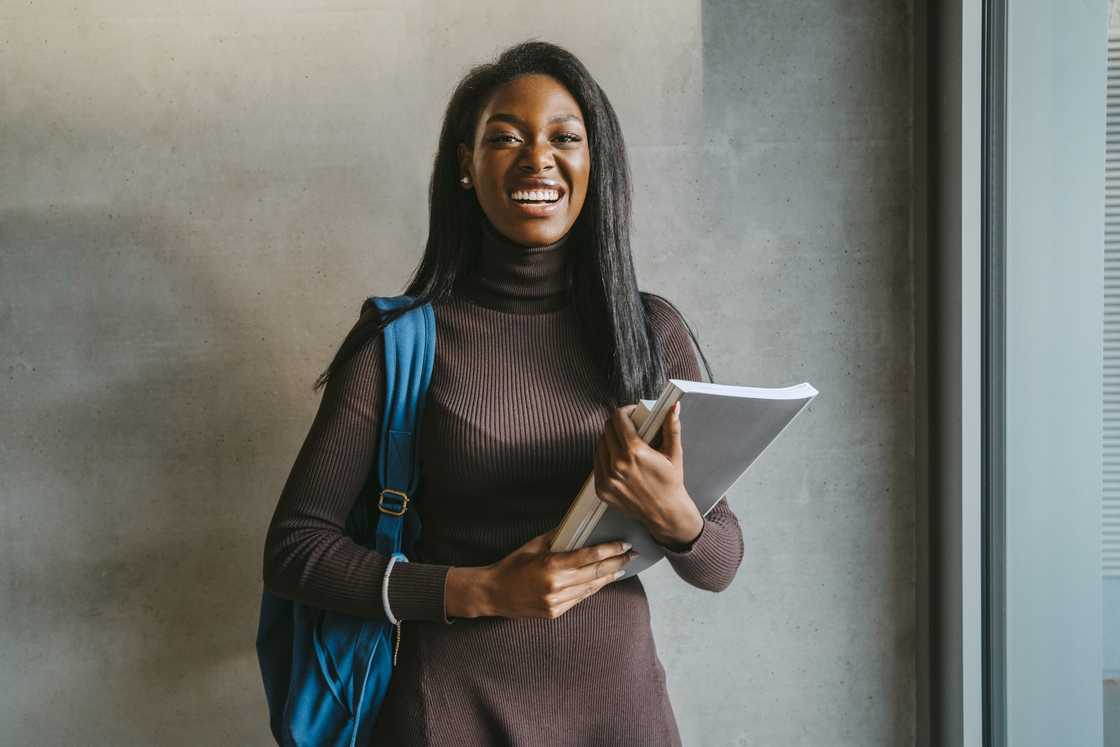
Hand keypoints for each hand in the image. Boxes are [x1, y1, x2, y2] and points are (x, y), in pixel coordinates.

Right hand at [474, 527, 637, 619]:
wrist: (493, 593)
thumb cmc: (512, 565)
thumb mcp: (534, 545)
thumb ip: (559, 536)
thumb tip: (579, 525)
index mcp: (552, 565)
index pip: (589, 556)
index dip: (610, 550)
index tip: (624, 544)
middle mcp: (557, 585)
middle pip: (596, 573)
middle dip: (617, 562)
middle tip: (633, 555)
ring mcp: (557, 602)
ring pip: (591, 588)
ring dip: (609, 577)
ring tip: (622, 567)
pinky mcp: (555, 612)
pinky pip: (580, 598)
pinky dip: (593, 588)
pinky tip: (602, 580)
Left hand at [593, 402, 703, 547]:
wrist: (664, 512)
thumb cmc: (670, 482)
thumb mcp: (674, 453)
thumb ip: (672, 427)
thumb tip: (673, 407)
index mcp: (635, 452)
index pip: (618, 419)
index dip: (625, 411)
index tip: (630, 412)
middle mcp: (618, 464)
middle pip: (607, 429)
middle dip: (617, 423)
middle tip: (628, 426)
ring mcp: (607, 478)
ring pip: (599, 444)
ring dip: (609, 439)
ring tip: (623, 443)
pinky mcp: (601, 489)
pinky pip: (596, 463)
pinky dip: (605, 456)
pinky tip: (617, 458)